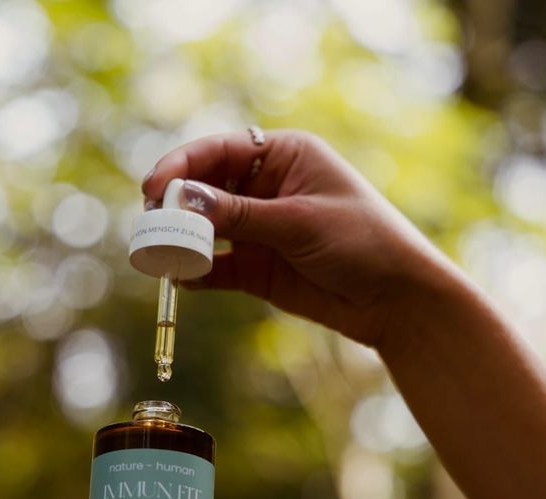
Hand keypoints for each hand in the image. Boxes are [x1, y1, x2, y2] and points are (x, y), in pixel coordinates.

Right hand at [142, 130, 457, 348]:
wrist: (394, 299)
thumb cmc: (362, 242)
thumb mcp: (300, 222)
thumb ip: (240, 215)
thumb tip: (182, 200)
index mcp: (283, 156)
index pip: (220, 152)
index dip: (183, 166)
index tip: (155, 187)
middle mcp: (266, 189)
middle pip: (205, 189)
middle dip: (176, 205)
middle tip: (151, 222)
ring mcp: (258, 231)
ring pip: (206, 230)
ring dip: (181, 240)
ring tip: (158, 252)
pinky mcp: (256, 269)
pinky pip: (215, 268)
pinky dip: (196, 273)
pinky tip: (180, 279)